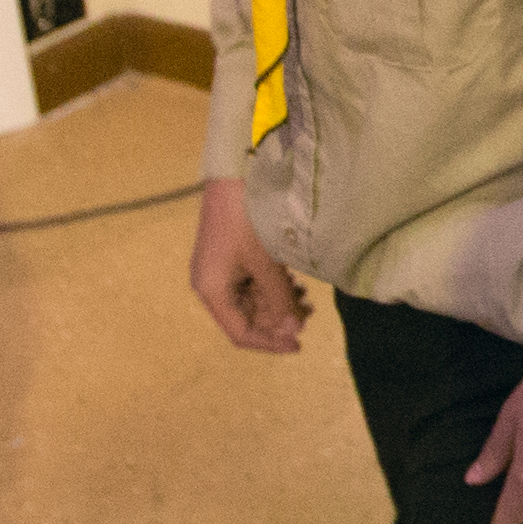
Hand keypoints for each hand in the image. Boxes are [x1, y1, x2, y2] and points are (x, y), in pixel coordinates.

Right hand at [189, 178, 306, 351]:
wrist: (234, 178)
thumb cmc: (247, 219)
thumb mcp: (267, 263)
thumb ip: (280, 299)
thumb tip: (293, 331)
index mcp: (212, 291)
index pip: (240, 333)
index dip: (270, 343)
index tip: (299, 345)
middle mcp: (212, 286)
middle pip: (247, 318)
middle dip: (279, 320)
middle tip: (310, 311)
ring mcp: (221, 272)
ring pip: (252, 302)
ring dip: (279, 304)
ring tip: (306, 297)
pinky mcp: (231, 260)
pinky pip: (252, 285)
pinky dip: (273, 288)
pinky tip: (294, 283)